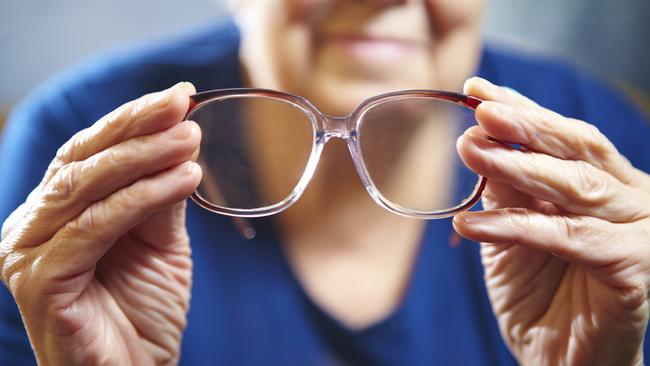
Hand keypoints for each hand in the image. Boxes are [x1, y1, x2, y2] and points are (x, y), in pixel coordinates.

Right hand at [0, 83, 201, 365]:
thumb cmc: (143, 311)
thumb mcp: (159, 243)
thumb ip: (160, 196)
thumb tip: (180, 137)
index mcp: (57, 211)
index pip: (89, 152)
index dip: (132, 119)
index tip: (180, 95)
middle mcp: (32, 225)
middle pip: (82, 159)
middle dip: (136, 126)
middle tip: (183, 105)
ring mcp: (29, 253)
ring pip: (85, 187)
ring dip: (143, 157)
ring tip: (191, 140)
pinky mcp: (40, 281)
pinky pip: (94, 226)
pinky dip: (141, 198)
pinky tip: (184, 179)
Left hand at [453, 77, 649, 365]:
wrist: (562, 361)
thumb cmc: (540, 294)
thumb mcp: (513, 232)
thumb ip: (505, 190)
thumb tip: (477, 140)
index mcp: (604, 184)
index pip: (563, 135)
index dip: (521, 108)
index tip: (475, 89)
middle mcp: (629, 198)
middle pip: (580, 148)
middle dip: (527, 124)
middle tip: (480, 109)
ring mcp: (638, 232)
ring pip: (577, 187)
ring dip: (518, 165)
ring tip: (468, 150)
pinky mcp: (635, 269)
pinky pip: (568, 238)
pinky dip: (515, 228)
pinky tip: (469, 225)